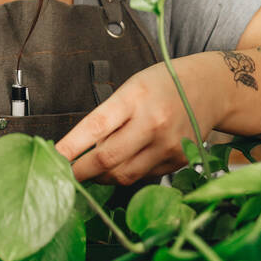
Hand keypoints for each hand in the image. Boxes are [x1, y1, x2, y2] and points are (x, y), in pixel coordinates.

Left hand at [56, 59, 214, 185]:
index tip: (50, 159)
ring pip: (123, 175)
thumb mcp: (131, 88)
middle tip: (63, 174)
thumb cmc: (163, 84)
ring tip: (94, 167)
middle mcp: (154, 123)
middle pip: (107, 159)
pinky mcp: (178, 161)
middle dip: (79, 171)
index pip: (94, 127)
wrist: (210, 88)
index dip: (69, 148)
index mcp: (136, 97)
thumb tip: (80, 152)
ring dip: (101, 176)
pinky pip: (142, 176)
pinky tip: (126, 160)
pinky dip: (126, 173)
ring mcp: (168, 145)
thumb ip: (108, 118)